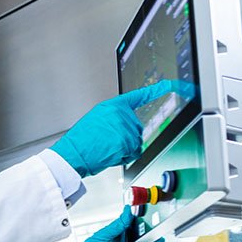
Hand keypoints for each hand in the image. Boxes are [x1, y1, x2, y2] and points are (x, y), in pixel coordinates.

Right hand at [51, 79, 182, 176]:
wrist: (72, 154)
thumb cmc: (79, 141)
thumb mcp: (94, 120)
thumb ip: (112, 118)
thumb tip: (122, 126)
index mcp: (111, 106)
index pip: (138, 97)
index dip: (154, 91)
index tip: (169, 84)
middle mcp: (120, 114)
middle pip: (136, 127)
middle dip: (126, 137)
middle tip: (107, 142)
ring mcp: (124, 128)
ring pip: (135, 141)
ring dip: (124, 148)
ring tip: (106, 148)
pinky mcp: (126, 141)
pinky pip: (134, 152)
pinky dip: (125, 157)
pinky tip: (111, 154)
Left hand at [70, 207, 164, 241]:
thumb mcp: (104, 235)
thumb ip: (118, 224)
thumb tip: (127, 211)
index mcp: (122, 232)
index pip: (137, 224)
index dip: (145, 221)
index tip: (151, 216)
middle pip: (146, 236)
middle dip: (153, 233)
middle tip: (158, 230)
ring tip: (157, 241)